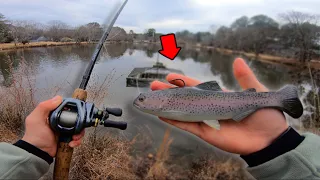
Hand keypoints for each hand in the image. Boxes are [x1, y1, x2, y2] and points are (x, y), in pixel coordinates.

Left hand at [22, 96, 84, 156]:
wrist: (37, 153)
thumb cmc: (35, 136)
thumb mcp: (36, 119)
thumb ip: (44, 106)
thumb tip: (59, 98)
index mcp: (53, 115)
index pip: (66, 108)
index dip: (73, 109)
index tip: (77, 112)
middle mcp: (60, 122)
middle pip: (75, 118)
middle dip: (79, 123)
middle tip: (78, 127)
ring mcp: (64, 131)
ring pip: (78, 129)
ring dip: (79, 133)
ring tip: (74, 138)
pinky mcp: (67, 140)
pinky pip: (76, 138)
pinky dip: (76, 141)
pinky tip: (71, 143)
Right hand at [150, 58, 287, 154]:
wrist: (269, 139)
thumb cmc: (264, 115)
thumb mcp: (255, 92)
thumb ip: (245, 78)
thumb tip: (238, 60)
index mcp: (219, 97)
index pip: (197, 86)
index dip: (183, 81)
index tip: (170, 76)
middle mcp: (209, 107)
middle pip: (185, 98)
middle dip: (169, 92)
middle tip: (154, 85)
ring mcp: (205, 120)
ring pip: (182, 111)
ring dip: (167, 104)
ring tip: (151, 98)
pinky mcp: (205, 132)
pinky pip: (186, 125)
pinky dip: (174, 120)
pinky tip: (161, 113)